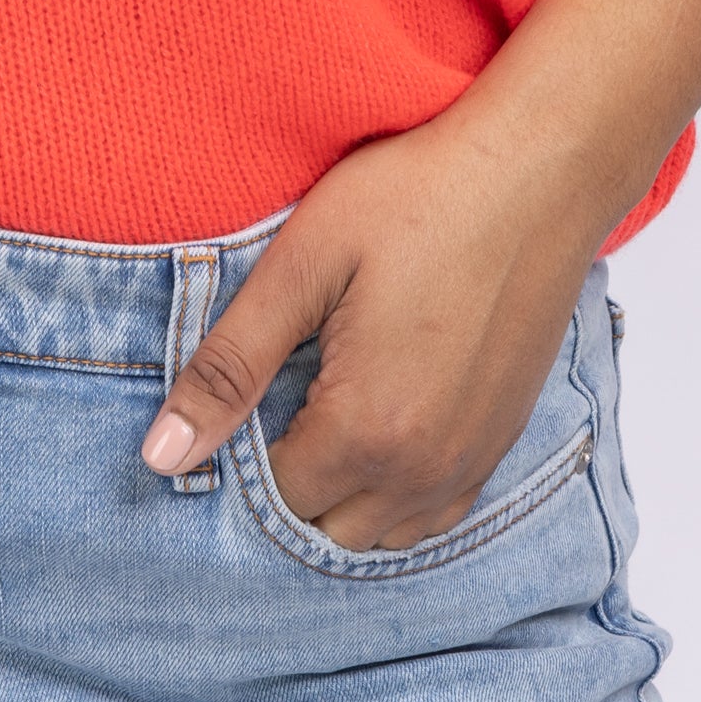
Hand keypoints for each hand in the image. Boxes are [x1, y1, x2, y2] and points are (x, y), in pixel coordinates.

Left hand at [139, 105, 607, 551]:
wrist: (538, 168)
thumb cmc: (417, 198)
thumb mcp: (302, 266)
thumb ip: (229, 368)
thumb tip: (162, 456)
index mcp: (367, 429)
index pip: (273, 500)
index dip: (238, 457)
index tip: (234, 395)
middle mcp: (426, 469)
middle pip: (325, 529)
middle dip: (286, 484)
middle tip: (271, 400)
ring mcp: (473, 460)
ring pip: (382, 534)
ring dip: (340, 497)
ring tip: (317, 415)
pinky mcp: (503, 439)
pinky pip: (436, 514)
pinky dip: (394, 495)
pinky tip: (375, 428)